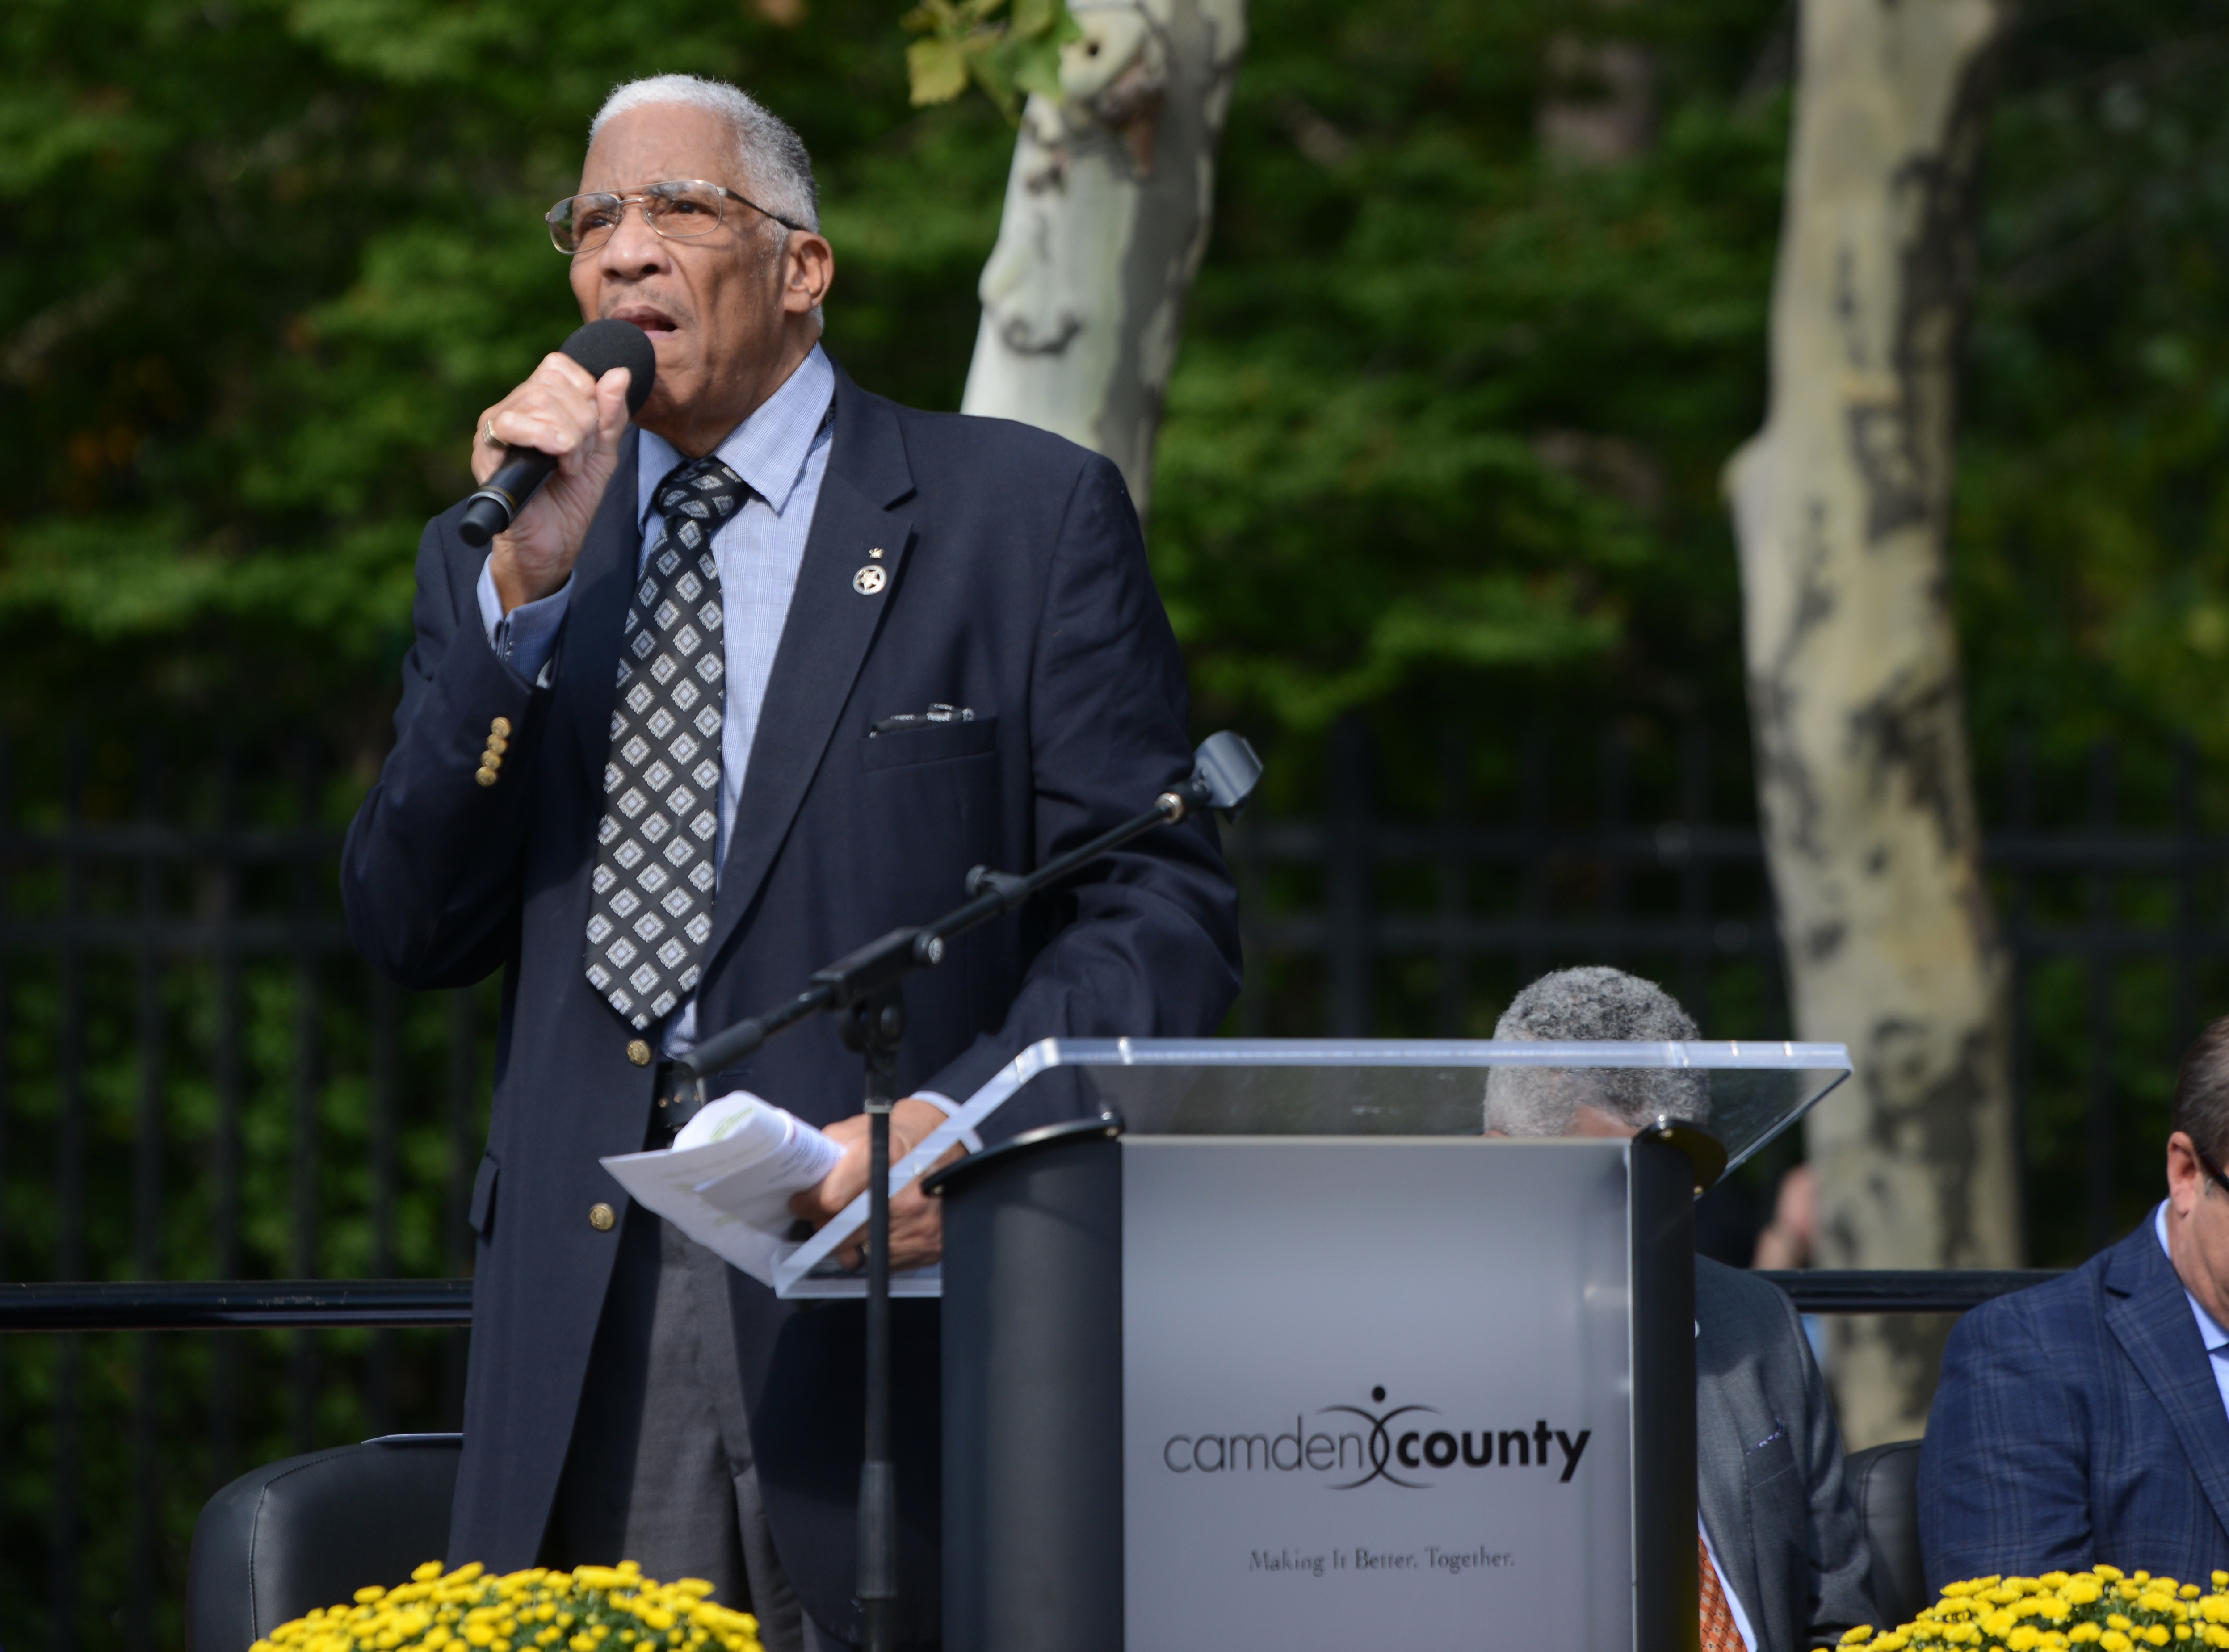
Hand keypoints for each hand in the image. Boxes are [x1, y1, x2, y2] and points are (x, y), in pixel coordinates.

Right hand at [472, 351, 636, 611]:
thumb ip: (612, 413)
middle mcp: (511, 408)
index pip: (560, 367)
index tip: (591, 434)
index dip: (587, 396)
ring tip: (568, 466)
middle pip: (552, 383)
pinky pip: (512, 423)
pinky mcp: (485, 451)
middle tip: (579, 458)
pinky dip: (547, 441)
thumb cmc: (572, 497)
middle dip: (582, 423)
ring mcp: (495, 427)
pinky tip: (556, 466)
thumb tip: (620, 373)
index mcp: (536, 403)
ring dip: (569, 437)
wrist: (553, 543)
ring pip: (538, 400)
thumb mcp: (603, 452)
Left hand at [790, 1097, 963, 1270]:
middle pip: (841, 1231)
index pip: (831, 1198)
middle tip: (822, 1214)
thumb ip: (829, 1152)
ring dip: (846, 1241)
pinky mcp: (928, 1247)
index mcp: (884, 1157)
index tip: (802, 1202)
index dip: (809, 1203)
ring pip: (859, 1252)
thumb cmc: (900, 1137)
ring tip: (849, 1221)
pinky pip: (882, 1262)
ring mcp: (918, 1224)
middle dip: (824, 1224)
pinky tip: (875, 1229)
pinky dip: (871, 1249)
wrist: (950, 1146)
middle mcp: (903, 1194)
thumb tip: (801, 1177)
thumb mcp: (861, 1129)